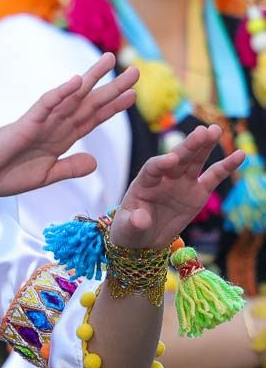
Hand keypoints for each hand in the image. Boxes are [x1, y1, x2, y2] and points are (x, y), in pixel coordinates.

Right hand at [0, 54, 137, 196]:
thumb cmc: (2, 174)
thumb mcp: (44, 177)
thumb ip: (69, 168)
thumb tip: (95, 162)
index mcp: (59, 139)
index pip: (91, 119)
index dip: (112, 107)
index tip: (132, 95)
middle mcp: (53, 126)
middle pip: (87, 103)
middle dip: (111, 87)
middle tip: (135, 71)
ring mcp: (40, 123)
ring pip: (70, 98)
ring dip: (91, 80)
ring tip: (111, 61)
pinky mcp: (24, 125)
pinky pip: (45, 106)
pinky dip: (61, 94)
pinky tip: (76, 82)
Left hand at [110, 124, 244, 248]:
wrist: (145, 237)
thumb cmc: (131, 228)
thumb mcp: (127, 228)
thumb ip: (133, 222)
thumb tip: (142, 220)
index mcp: (144, 182)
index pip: (153, 168)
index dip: (161, 163)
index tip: (171, 159)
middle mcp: (165, 176)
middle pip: (177, 158)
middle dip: (189, 146)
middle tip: (201, 131)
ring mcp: (183, 182)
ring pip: (195, 161)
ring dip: (205, 146)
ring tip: (215, 130)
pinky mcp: (198, 191)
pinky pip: (213, 177)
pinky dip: (226, 166)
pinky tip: (240, 155)